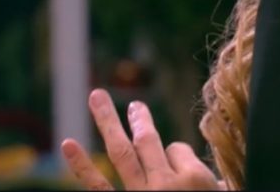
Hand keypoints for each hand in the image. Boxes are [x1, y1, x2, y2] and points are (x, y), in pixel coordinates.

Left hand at [60, 88, 222, 189]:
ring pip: (122, 151)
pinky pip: (98, 187)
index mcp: (196, 182)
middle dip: (140, 121)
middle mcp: (166, 183)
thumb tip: (204, 174)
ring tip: (97, 96)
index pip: (178, 151)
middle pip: (149, 143)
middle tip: (133, 105)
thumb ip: (212, 186)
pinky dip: (81, 166)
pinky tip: (67, 145)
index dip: (177, 155)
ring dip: (108, 121)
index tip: (178, 165)